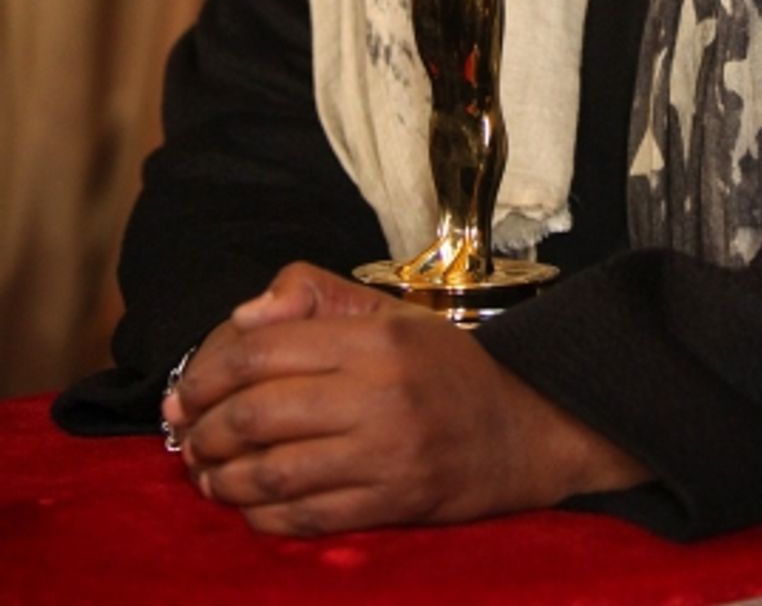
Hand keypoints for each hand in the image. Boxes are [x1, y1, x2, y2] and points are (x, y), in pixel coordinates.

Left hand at [161, 262, 649, 535]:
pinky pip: (304, 518)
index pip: (264, 351)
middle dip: (204, 430)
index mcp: (373, 338)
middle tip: (184, 436)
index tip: (185, 390)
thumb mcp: (389, 313)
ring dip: (222, 479)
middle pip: (258, 414)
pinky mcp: (392, 505)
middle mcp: (378, 395)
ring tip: (204, 474)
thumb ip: (315, 296)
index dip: (209, 373)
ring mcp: (385, 455)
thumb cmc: (444, 366)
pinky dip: (260, 517)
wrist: (525, 427)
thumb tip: (243, 317)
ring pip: (273, 473)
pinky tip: (245, 506)